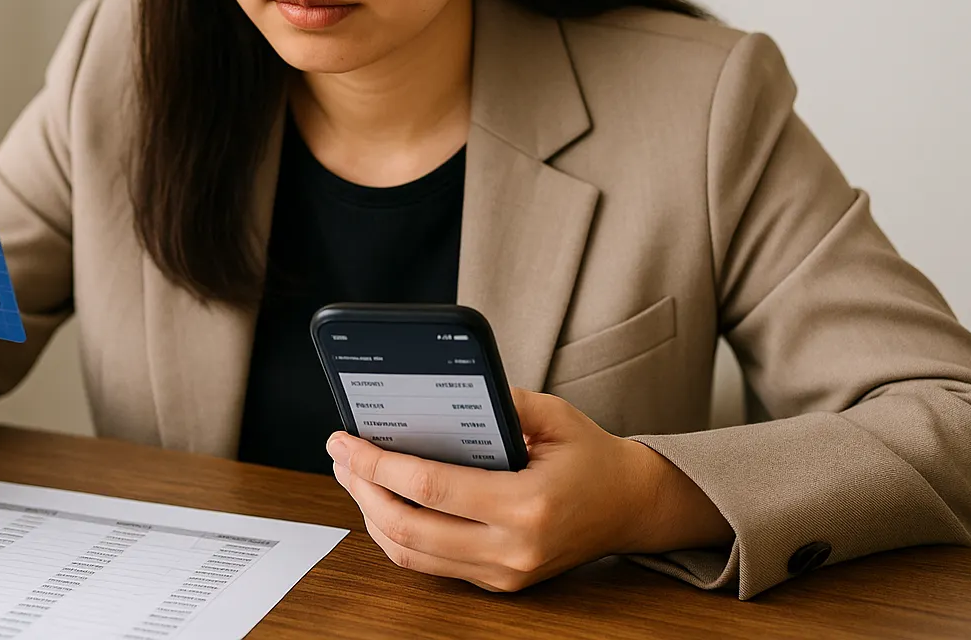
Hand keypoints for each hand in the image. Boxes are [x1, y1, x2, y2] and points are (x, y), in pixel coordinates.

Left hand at [327, 387, 731, 591]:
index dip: (380, 464)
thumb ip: (501, 400)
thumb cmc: (592, 457)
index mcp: (528, 505)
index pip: (432, 488)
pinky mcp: (499, 583)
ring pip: (412, 555)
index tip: (346, 441)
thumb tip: (437, 387)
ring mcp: (504, 573)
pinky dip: (397, 533)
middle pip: (409, 529)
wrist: (631, 507)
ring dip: (371, 514)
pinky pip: (431, 564)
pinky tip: (382, 498)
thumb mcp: (554, 415)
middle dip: (362, 488)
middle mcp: (513, 549)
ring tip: (353, 473)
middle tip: (339, 455)